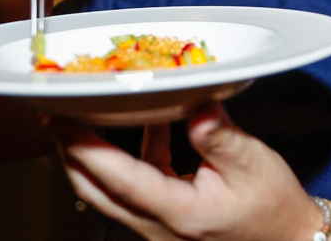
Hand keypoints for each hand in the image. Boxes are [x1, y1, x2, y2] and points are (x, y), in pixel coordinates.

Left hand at [49, 103, 323, 240]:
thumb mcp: (253, 163)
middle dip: (70, 152)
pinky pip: (136, 188)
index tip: (60, 118)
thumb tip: (197, 103)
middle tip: (55, 115)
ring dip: (92, 157)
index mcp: (178, 211)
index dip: (84, 146)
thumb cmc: (274, 208)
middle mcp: (159, 225)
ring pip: (108, 193)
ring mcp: (159, 226)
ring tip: (84, 119)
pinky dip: (130, 159)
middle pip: (94, 190)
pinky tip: (149, 128)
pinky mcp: (167, 219)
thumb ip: (219, 134)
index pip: (117, 178)